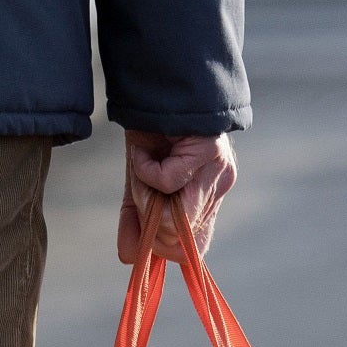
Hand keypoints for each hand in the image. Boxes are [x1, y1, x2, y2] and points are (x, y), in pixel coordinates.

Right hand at [119, 131, 235, 263]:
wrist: (157, 89)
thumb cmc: (150, 135)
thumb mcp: (139, 185)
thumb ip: (136, 221)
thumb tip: (128, 258)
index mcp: (205, 198)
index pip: (194, 247)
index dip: (164, 247)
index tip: (144, 226)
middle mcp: (217, 188)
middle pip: (180, 239)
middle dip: (150, 220)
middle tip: (142, 188)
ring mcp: (218, 172)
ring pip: (175, 216)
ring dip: (146, 195)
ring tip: (144, 167)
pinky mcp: (209, 155)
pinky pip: (167, 182)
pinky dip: (144, 170)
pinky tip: (146, 150)